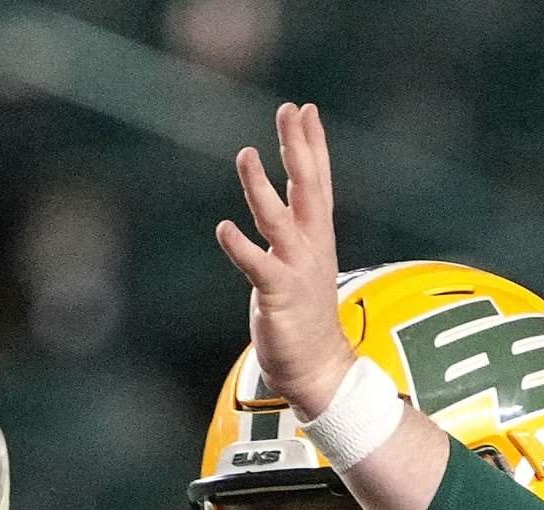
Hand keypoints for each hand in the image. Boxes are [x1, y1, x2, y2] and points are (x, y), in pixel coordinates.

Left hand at [216, 101, 354, 418]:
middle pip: (306, 187)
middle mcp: (310, 247)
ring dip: (261, 187)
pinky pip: (256, 265)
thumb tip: (285, 199)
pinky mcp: (277, 295)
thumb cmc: (306, 315)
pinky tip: (224, 228)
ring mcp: (295, 269)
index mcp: (317, 237)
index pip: (317, 181)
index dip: (312, 145)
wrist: (319, 367)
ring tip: (246, 155)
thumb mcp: (306, 262)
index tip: (305, 109)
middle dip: (297, 148)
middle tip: (288, 111)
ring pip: (277, 219)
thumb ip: (296, 228)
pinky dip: (240, 247)